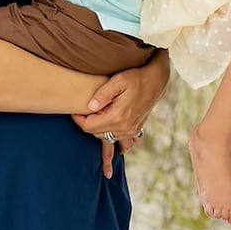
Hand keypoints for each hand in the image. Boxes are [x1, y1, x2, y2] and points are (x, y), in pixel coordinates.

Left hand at [74, 52, 170, 175]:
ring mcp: (130, 131)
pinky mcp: (134, 131)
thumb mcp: (118, 81)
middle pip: (95, 133)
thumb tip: (89, 107)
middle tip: (85, 110)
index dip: (78, 119)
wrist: (156, 81)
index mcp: (117, 117)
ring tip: (93, 121)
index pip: (89, 126)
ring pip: (106, 138)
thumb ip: (102, 94)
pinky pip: (120, 142)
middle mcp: (124, 128)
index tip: (74, 110)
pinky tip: (114, 150)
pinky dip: (114, 144)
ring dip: (98, 130)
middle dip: (88, 123)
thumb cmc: (136, 78)